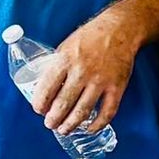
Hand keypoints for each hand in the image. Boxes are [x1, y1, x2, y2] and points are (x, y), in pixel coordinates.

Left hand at [33, 8, 142, 134]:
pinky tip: (90, 128)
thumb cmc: (90, 37)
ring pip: (83, 111)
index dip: (39, 104)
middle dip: (53, 119)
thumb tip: (47, 88)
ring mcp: (100, 81)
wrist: (119, 29)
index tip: (39, 110)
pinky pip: (108, 111)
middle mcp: (81, 72)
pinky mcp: (117, 86)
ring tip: (64, 129)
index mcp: (65, 60)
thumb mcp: (65, 46)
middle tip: (50, 124)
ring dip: (71, 124)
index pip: (46, 89)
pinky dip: (98, 124)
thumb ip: (57, 66)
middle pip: (63, 104)